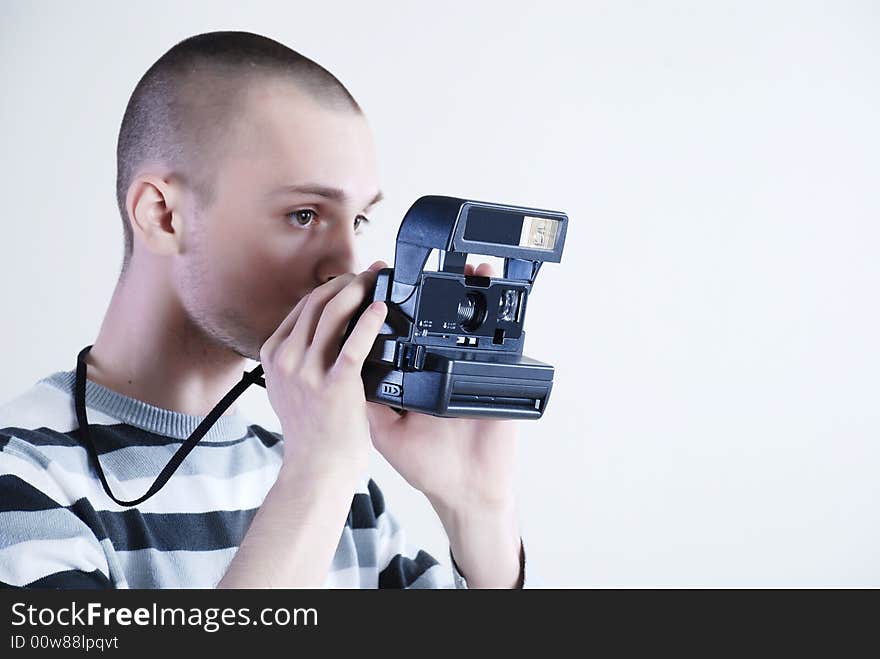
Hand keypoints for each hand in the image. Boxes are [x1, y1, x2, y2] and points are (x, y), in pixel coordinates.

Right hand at [259, 266, 387, 479]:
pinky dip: (368, 321)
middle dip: (346, 281)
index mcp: (274, 356)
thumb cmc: (312, 431)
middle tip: (369, 273)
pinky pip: (353, 344)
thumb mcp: (290, 387)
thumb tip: (322, 328)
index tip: (350, 279)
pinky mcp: (334, 385)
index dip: (329, 287)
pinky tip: (380, 309)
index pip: (302, 307)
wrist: (317, 468)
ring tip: (377, 282)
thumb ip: (299, 358)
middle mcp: (286, 360)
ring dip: (358, 291)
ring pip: (333, 314)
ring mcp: (308, 372)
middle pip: (317, 303)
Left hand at [365, 260, 518, 512]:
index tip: (379, 283)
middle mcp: (443, 370)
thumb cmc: (429, 466)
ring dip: (469, 291)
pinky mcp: (498, 379)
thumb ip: (366, 401)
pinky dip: (498, 312)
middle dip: (428, 289)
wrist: (469, 491)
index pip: (404, 336)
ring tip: (464, 268)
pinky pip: (501, 342)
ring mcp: (471, 371)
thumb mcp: (387, 433)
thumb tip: (337, 367)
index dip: (391, 309)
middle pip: (436, 320)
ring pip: (469, 323)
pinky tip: (489, 289)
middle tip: (418, 268)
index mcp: (416, 379)